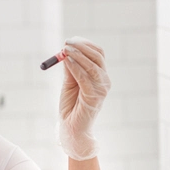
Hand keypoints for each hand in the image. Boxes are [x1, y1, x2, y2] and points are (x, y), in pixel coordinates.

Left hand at [59, 36, 110, 160]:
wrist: (71, 128)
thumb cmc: (71, 106)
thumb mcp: (69, 83)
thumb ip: (70, 69)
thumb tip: (66, 51)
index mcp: (100, 76)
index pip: (98, 54)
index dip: (85, 44)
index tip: (70, 40)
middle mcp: (104, 81)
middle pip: (97, 57)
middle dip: (81, 47)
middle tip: (67, 42)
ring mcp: (101, 90)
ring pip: (92, 65)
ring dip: (78, 55)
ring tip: (65, 50)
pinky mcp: (94, 97)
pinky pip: (85, 78)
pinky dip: (75, 67)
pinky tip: (66, 61)